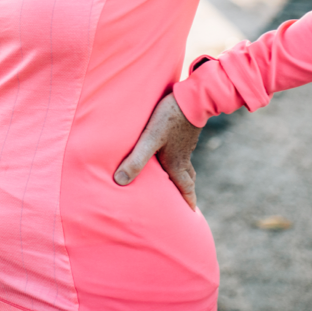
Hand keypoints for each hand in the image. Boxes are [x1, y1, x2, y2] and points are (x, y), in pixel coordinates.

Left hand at [113, 94, 201, 210]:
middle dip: (186, 190)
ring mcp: (186, 143)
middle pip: (187, 178)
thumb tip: (120, 181)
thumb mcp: (149, 139)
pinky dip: (179, 156)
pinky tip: (172, 149)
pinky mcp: (185, 131)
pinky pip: (183, 149)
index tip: (192, 215)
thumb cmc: (169, 119)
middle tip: (187, 201)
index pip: (185, 188)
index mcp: (176, 163)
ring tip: (176, 178)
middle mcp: (183, 156)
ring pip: (185, 163)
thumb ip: (136, 160)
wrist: (192, 97)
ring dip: (183, 174)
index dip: (188, 202)